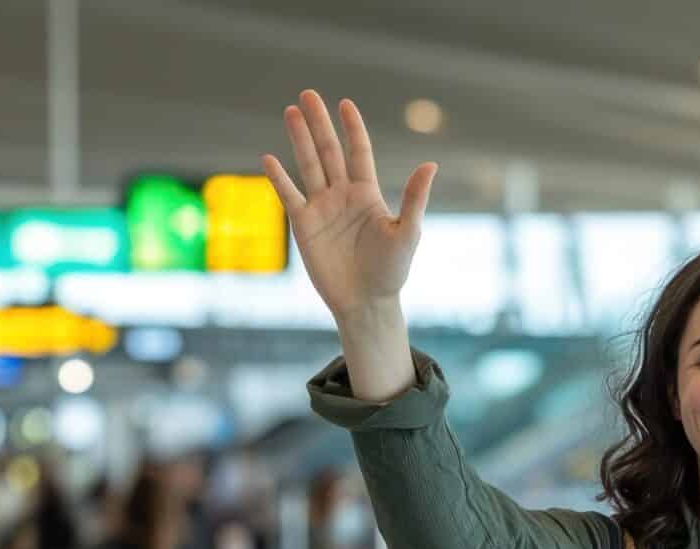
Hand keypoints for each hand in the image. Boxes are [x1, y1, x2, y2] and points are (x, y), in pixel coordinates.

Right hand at [264, 89, 437, 320]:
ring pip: (308, 166)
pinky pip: (289, 196)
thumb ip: (415, 198)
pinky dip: (279, 178)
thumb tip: (430, 164)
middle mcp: (343, 195)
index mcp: (368, 193)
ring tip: (291, 112)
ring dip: (299, 140)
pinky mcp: (304, 226)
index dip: (352, 128)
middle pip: (329, 151)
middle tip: (308, 94)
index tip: (345, 104)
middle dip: (319, 124)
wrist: (366, 302)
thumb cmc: (392, 271)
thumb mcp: (408, 232)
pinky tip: (269, 158)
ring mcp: (321, 208)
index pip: (358, 152)